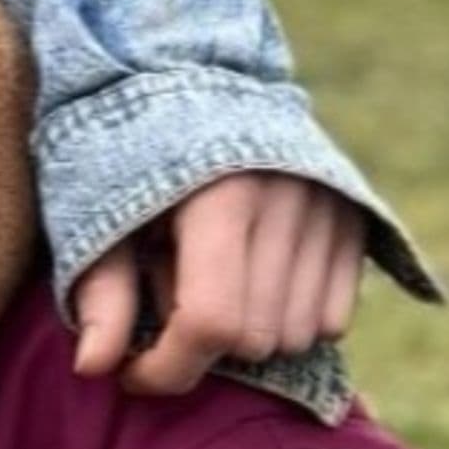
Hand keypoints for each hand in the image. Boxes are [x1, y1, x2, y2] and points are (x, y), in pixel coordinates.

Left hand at [68, 173, 363, 396]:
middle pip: (254, 340)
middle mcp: (287, 201)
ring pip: (297, 337)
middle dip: (201, 346)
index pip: (211, 321)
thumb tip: (94, 368)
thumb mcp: (97, 215)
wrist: (198, 76)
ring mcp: (329, 209)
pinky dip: (291, 321)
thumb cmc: (131, 154)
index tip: (131, 372)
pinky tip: (254, 283)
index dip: (167, 368)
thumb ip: (100, 293)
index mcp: (219, 197)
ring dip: (248, 335)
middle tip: (166, 297)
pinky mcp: (354, 219)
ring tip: (210, 280)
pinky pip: (333, 320)